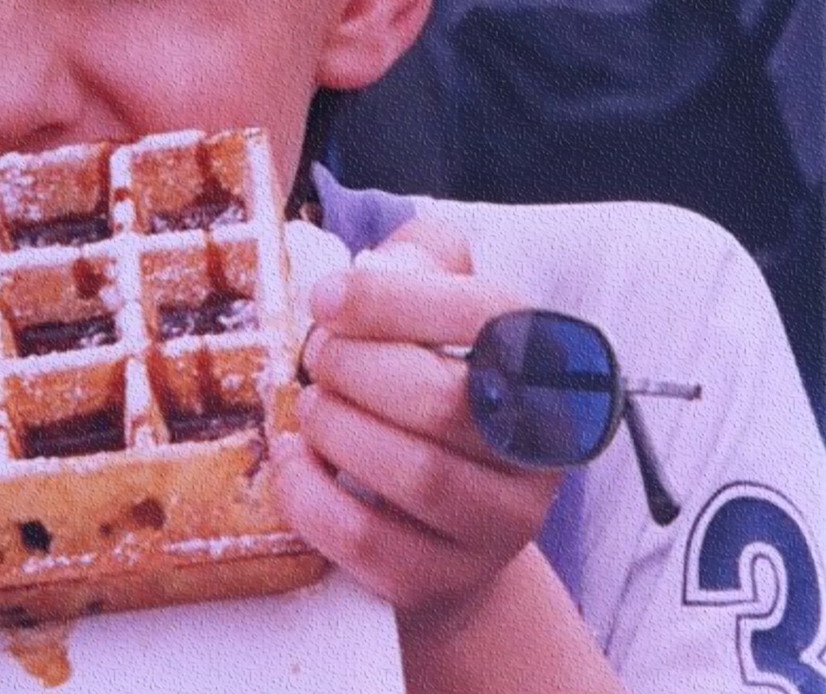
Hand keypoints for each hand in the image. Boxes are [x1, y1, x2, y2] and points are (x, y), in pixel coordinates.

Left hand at [274, 236, 560, 631]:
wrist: (438, 523)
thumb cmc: (428, 388)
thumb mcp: (433, 314)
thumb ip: (418, 265)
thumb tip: (381, 265)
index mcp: (548, 364)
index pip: (489, 317)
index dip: (394, 300)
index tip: (326, 299)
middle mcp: (542, 448)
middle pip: (445, 400)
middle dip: (354, 368)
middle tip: (318, 357)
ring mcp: (502, 525)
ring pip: (415, 474)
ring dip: (336, 427)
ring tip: (314, 406)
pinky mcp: (447, 579)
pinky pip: (367, 539)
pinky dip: (309, 493)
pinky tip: (296, 459)